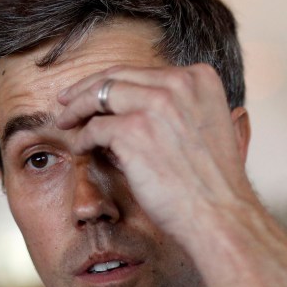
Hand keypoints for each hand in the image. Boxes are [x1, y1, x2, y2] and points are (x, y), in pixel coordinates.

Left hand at [56, 63, 251, 242]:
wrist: (220, 215)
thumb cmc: (215, 182)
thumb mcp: (210, 126)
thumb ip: (183, 106)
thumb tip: (138, 102)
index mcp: (200, 78)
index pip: (144, 72)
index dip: (117, 82)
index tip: (98, 91)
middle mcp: (179, 83)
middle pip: (117, 76)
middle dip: (87, 87)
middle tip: (67, 99)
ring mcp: (155, 105)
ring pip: (99, 95)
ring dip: (76, 108)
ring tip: (65, 121)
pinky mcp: (133, 131)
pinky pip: (94, 127)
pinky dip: (82, 138)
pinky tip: (80, 148)